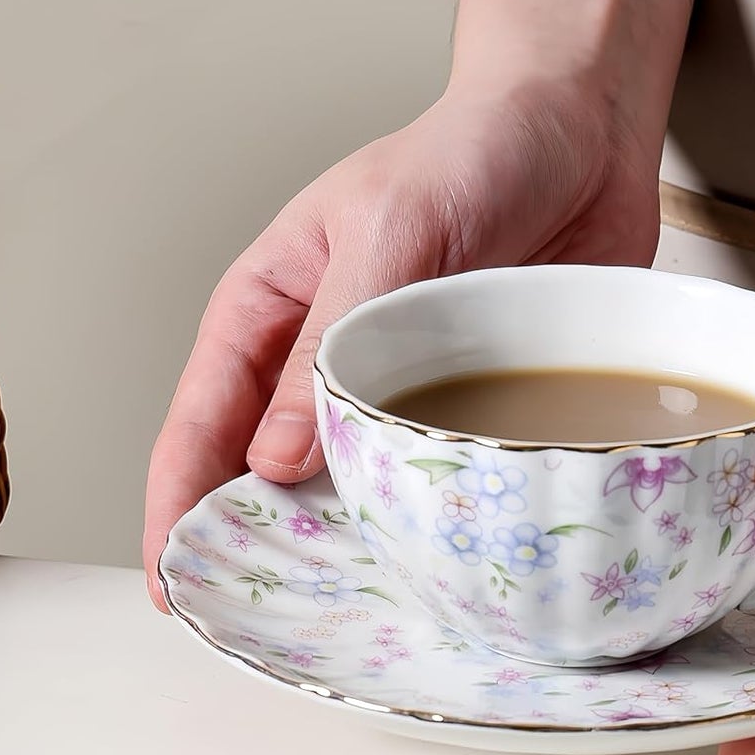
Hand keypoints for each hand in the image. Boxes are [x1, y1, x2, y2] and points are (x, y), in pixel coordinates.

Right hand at [142, 84, 661, 608]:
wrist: (582, 130)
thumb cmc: (469, 150)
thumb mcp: (385, 234)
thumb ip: (327, 345)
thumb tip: (274, 460)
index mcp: (271, 307)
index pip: (201, 421)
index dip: (176, 506)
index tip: (172, 583)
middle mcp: (323, 358)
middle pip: (263, 470)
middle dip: (251, 544)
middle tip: (255, 624)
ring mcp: (396, 386)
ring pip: (347, 486)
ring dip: (341, 545)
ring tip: (339, 616)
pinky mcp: (466, 404)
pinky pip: (430, 478)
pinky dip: (421, 524)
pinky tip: (427, 567)